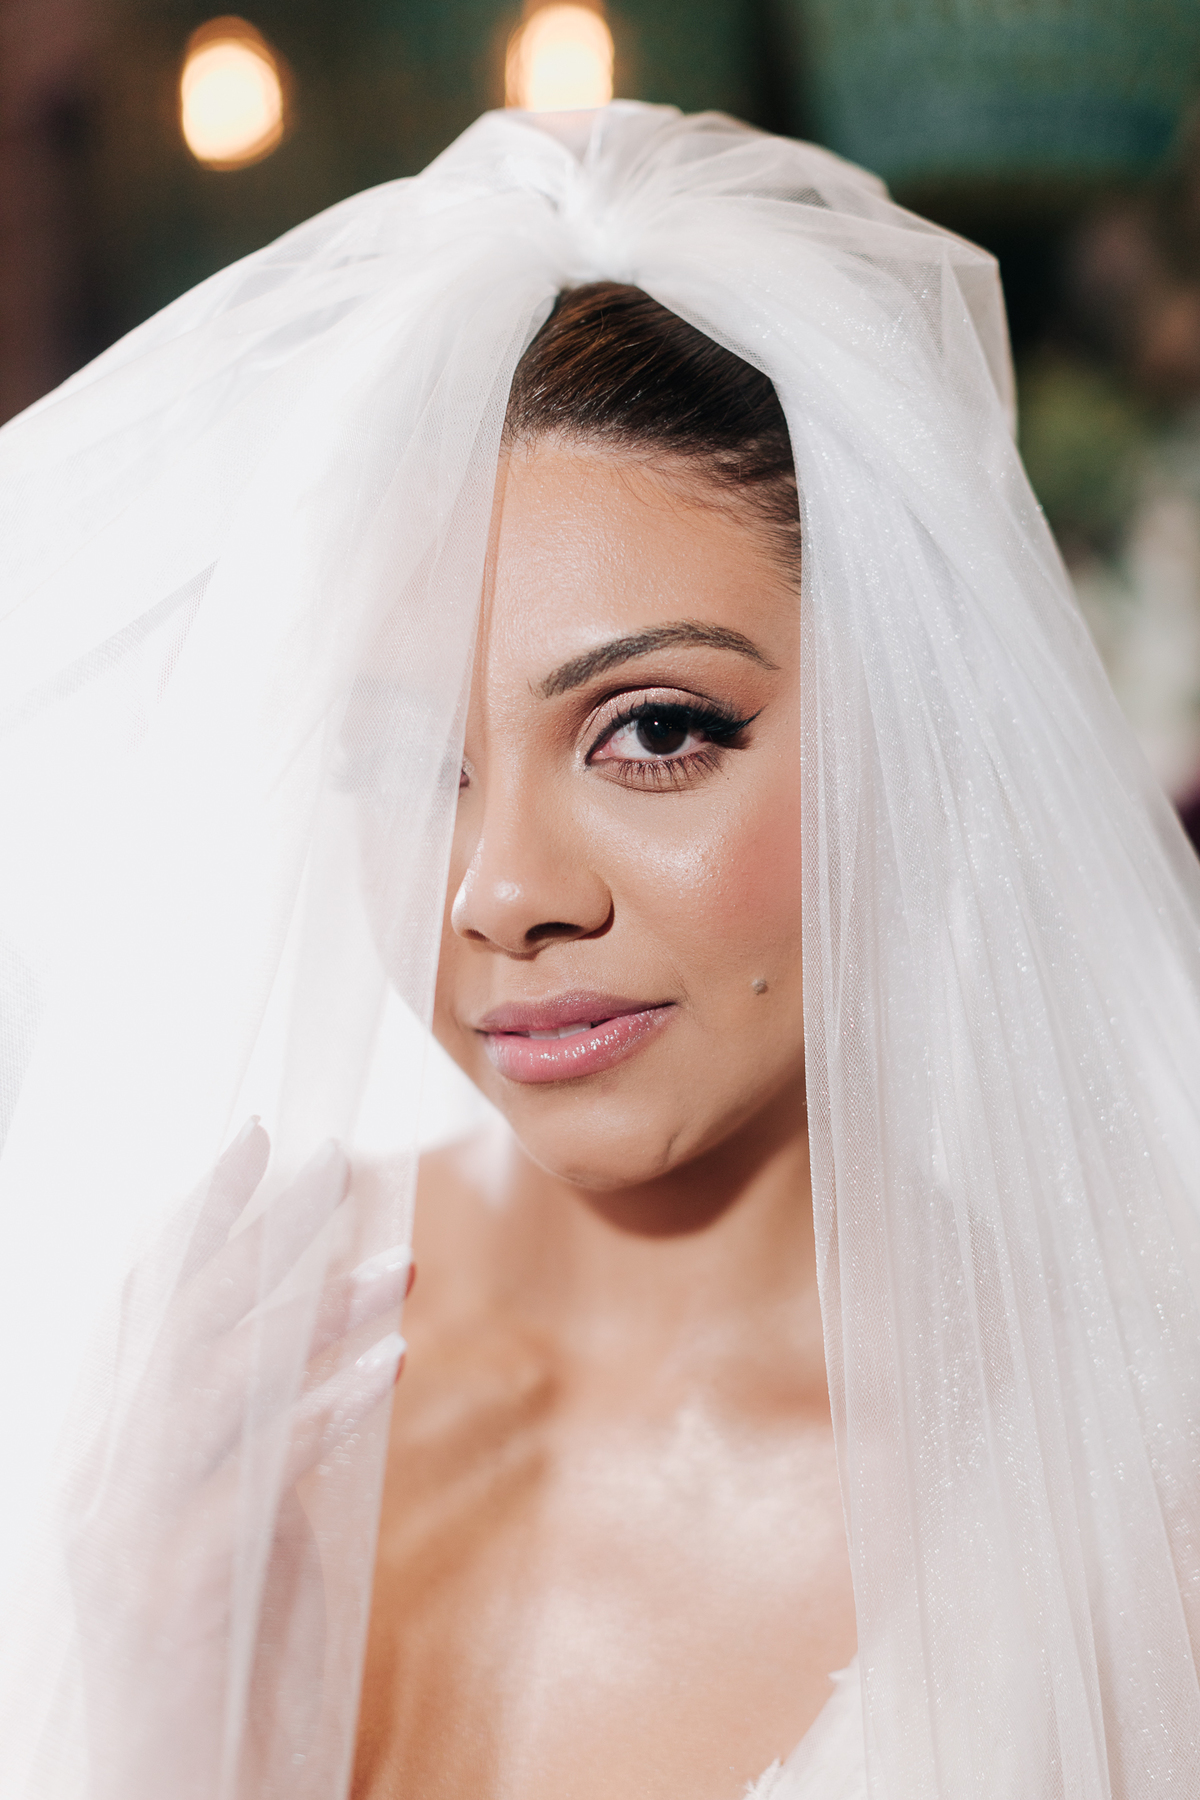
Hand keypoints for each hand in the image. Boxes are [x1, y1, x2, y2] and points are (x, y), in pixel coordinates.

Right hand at [67, 1121, 410, 1799]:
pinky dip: (326, 1407)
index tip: (253, 1142)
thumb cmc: (208, 1651)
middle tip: (332, 1158)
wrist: (174, 1787)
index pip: (140, 1302)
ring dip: (315, 1310)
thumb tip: (317, 1344)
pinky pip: (260, 1471)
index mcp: (103, 1447)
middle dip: (256, 1228)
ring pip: (223, 1381)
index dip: (194, 1214)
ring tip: (399, 1264)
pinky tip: (387, 1364)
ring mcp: (132, 1525)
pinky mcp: (180, 1581)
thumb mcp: (222, 1517)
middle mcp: (101, 1472)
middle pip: (181, 1318)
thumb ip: (246, 1434)